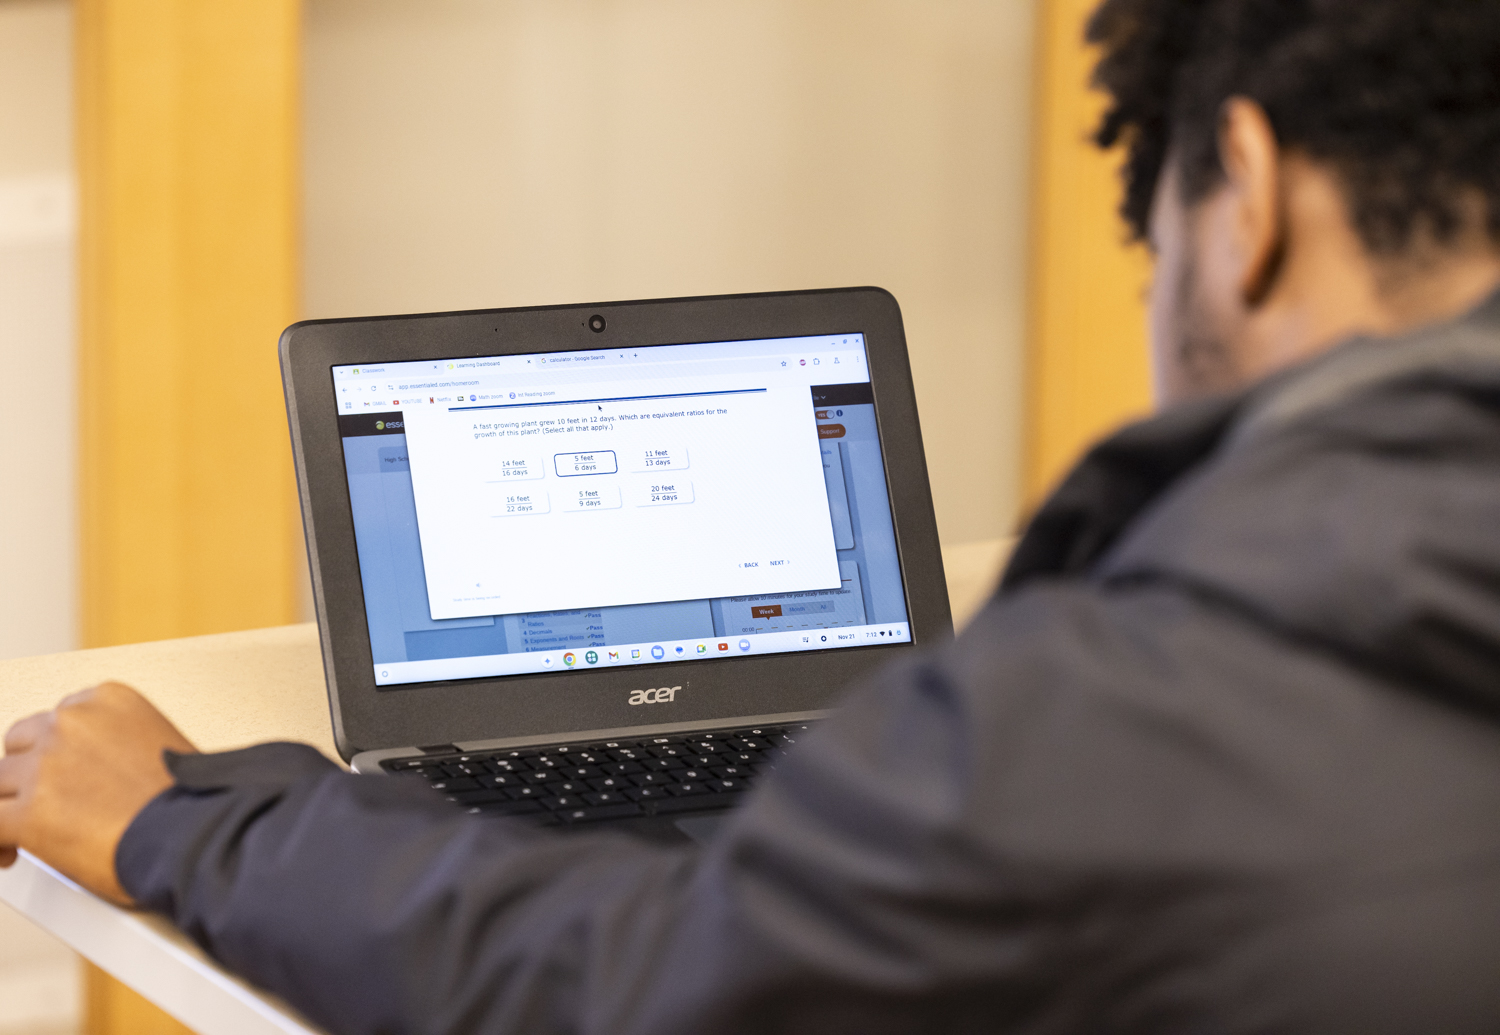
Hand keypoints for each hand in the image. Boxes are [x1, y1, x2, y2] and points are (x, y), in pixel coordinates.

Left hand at [0, 682, 196, 904]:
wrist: (196, 834)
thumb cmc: (193, 801)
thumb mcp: (161, 747)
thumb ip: (119, 746)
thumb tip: (100, 775)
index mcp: (110, 700)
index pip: (57, 718)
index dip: (56, 752)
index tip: (66, 774)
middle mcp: (74, 724)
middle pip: (21, 744)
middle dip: (30, 773)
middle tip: (47, 801)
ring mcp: (47, 765)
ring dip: (11, 806)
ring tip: (26, 834)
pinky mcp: (30, 812)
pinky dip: (0, 841)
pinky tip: (10, 852)